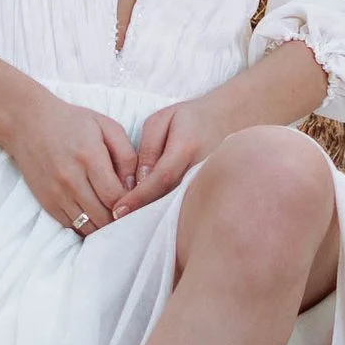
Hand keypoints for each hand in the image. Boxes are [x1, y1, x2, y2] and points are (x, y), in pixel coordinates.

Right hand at [8, 91, 138, 233]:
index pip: (116, 197)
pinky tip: (94, 215)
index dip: (130, 205)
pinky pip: (71, 227)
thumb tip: (135, 186)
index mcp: (89, 158)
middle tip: (129, 213)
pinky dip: (86, 226)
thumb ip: (126, 155)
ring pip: (88, 227)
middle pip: (103, 217)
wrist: (27, 124)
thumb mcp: (106, 126)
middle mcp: (71, 179)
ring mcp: (56, 193)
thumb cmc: (72, 123)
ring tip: (113, 216)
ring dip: (104, 226)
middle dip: (120, 219)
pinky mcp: (46, 202)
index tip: (137, 201)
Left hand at [109, 95, 218, 217]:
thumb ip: (148, 149)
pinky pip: (186, 205)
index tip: (119, 210)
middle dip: (143, 211)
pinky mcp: (209, 190)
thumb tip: (139, 181)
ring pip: (178, 205)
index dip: (139, 196)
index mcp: (186, 147)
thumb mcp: (162, 121)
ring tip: (130, 227)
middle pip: (169, 197)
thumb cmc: (189, 118)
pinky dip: (168, 213)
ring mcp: (208, 182)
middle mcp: (200, 168)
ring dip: (155, 216)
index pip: (160, 177)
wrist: (226, 119)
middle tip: (118, 223)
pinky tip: (151, 219)